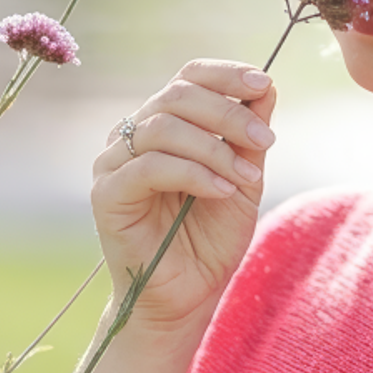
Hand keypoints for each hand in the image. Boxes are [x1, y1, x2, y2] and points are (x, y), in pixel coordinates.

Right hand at [91, 61, 276, 328]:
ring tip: (246, 179)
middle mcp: (132, 135)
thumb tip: (267, 86)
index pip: (188, 77)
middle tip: (266, 139)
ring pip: (163, 127)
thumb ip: (248, 136)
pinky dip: (194, 173)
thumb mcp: (242, 180)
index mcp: (163, 123)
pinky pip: (149, 166)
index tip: (264, 84)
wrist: (186, 298)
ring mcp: (113, 162)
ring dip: (215, 148)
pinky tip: (221, 191)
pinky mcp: (106, 193)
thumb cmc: (210, 240)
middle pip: (177, 95)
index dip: (226, 74)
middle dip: (228, 113)